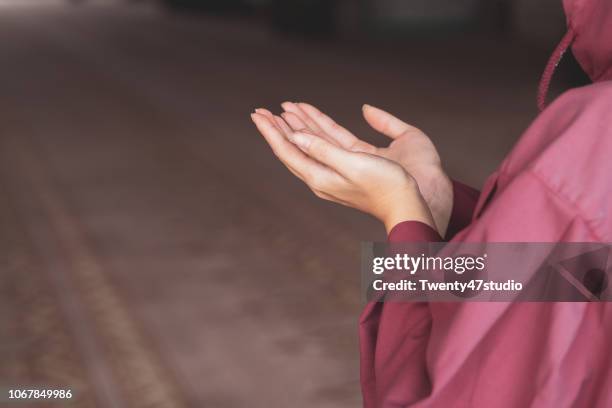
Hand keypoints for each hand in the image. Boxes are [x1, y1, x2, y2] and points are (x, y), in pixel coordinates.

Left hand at [250, 110, 434, 232]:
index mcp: (319, 176)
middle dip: (277, 128)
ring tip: (283, 109)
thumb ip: (323, 150)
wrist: (406, 205)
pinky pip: (322, 146)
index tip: (257, 114)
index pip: (286, 150)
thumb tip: (295, 136)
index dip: (271, 131)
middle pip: (291, 148)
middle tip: (260, 110)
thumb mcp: (353, 164)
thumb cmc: (385, 185)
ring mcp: (332, 174)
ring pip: (306, 145)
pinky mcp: (344, 170)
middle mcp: (321, 177)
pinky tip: (311, 122)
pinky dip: (313, 130)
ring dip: (294, 126)